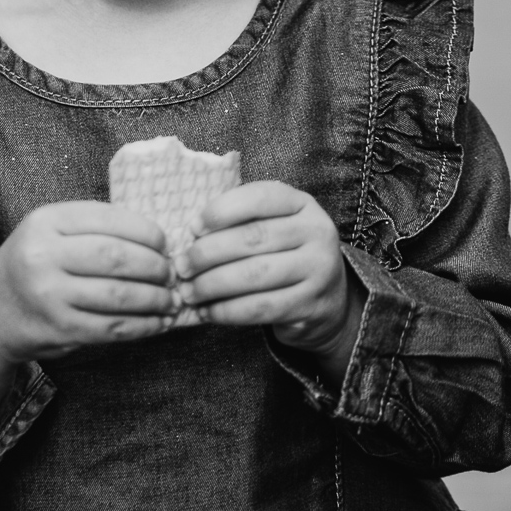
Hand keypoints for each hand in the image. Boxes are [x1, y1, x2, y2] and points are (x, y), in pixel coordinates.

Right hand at [0, 201, 178, 362]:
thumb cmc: (32, 266)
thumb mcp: (50, 232)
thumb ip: (93, 227)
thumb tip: (157, 238)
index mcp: (46, 222)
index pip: (109, 220)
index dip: (146, 232)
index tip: (165, 243)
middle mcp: (43, 256)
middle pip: (117, 257)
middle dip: (155, 266)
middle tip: (172, 273)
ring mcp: (50, 295)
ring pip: (119, 295)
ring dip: (155, 299)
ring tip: (171, 299)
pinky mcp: (59, 329)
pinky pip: (112, 327)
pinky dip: (143, 326)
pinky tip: (157, 323)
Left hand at [175, 181, 362, 371]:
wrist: (330, 300)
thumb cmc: (286, 254)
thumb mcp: (275, 226)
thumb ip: (242, 221)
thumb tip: (192, 235)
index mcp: (303, 204)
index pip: (259, 198)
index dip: (221, 211)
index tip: (193, 228)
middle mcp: (317, 232)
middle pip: (253, 238)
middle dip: (208, 253)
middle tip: (181, 266)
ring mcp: (319, 270)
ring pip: (254, 275)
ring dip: (212, 285)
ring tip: (188, 292)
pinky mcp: (311, 305)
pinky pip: (260, 308)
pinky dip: (227, 311)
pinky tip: (208, 312)